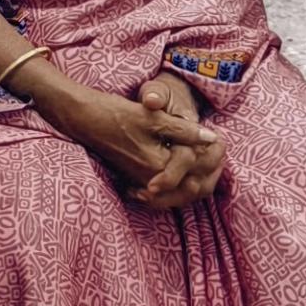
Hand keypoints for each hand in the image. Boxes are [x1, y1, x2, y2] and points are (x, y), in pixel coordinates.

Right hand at [37, 65, 225, 211]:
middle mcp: (153, 180)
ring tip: (208, 155)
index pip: (200, 165)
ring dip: (200, 175)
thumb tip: (212, 137)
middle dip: (211, 167)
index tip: (221, 135)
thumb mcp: (152, 116)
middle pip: (196, 185)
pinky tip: (188, 165)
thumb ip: (183, 130)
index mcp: (159, 164)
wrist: (84, 120)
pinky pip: (171, 192)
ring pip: (185, 192)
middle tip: (219, 146)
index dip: (215, 150)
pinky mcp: (140, 181)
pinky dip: (184, 181)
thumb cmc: (116, 114)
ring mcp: (146, 183)